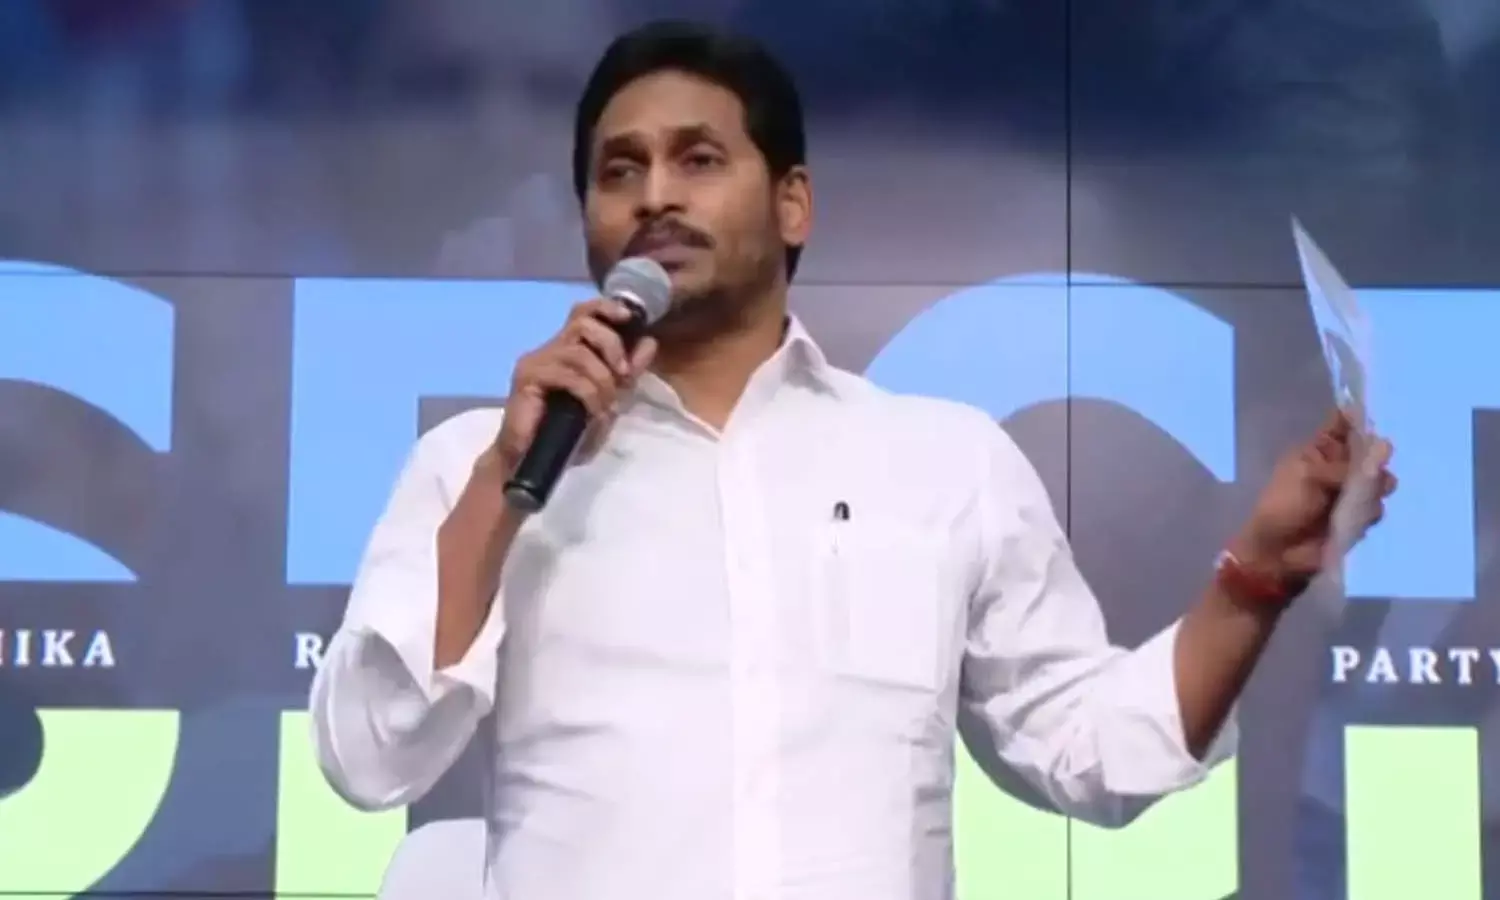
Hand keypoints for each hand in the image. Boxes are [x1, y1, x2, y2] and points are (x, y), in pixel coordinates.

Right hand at [483, 298, 656, 479]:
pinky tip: (592, 411)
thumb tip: (649, 342)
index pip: (583, 311)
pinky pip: (568, 375)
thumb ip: (628, 371)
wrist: (535, 460)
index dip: (606, 308)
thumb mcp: (610, 398)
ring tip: (605, 405)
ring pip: (579, 350)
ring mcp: (536, 362)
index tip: (629, 317)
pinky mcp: (527, 378)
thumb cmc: (569, 433)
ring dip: (602, 378)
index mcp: (567, 349)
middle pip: (582, 321)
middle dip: (611, 344)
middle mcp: (549, 348)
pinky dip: (588, 393)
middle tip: (623, 373)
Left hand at [1231, 409, 1396, 590]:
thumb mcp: (1308, 475)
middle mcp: (1339, 467)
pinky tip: (1350, 520)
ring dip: (1372, 491)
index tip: (1372, 419)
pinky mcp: (1357, 517)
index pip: (1344, 424)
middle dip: (1375, 461)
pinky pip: (1375, 508)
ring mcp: (1350, 493)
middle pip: (1372, 453)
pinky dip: (1366, 514)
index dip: (1358, 417)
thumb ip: (1346, 465)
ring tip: (1352, 503)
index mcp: (1319, 450)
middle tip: (1370, 472)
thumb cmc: (1284, 505)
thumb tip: (1385, 448)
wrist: (1278, 550)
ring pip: (1380, 482)